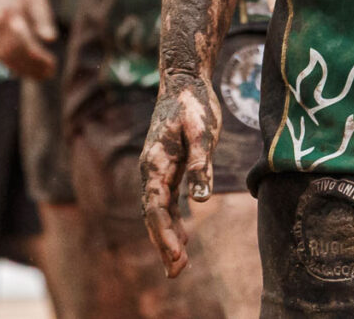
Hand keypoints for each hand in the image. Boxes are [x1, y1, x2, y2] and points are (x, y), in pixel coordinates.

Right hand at [0, 0, 58, 80]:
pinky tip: (31, 72)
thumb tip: (51, 39)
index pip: (21, 40)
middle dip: (32, 66)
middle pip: (12, 53)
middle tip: (51, 72)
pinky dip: (15, 66)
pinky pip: (1, 57)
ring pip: (5, 58)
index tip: (52, 62)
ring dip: (24, 70)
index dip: (37, 55)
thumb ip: (43, 18)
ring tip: (44, 75)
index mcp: (7, 12)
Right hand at [141, 74, 220, 276]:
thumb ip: (201, 163)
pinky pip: (166, 202)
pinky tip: (183, 242)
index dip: (164, 232)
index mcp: (156, 162)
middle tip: (175, 273)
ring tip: (178, 267)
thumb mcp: (203, 130)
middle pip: (153, 215)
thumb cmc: (194, 103)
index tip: (176, 253)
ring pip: (158, 212)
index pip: (156, 206)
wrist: (183, 81)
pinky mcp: (168, 169)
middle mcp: (151, 170)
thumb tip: (200, 200)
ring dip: (166, 239)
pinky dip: (172, 223)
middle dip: (163, 245)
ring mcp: (158, 171)